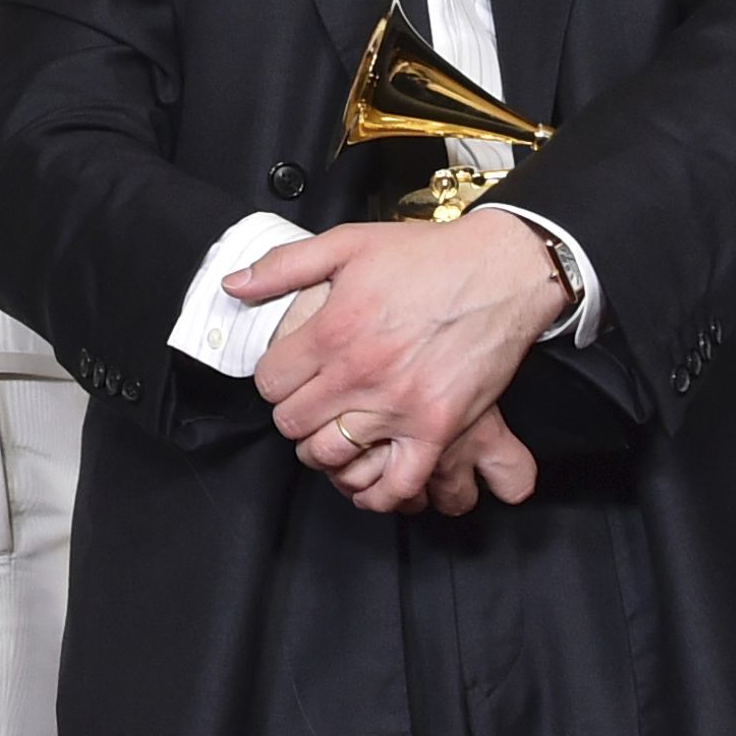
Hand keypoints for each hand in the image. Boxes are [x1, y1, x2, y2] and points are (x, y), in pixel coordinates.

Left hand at [243, 211, 567, 513]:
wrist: (501, 270)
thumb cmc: (427, 256)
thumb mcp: (348, 243)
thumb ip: (284, 267)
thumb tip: (233, 286)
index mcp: (332, 330)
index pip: (269, 382)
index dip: (273, 379)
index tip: (288, 373)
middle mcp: (360, 373)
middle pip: (293, 423)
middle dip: (293, 414)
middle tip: (309, 403)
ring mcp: (399, 406)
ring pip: (331, 456)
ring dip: (324, 450)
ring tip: (333, 434)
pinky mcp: (437, 428)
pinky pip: (397, 482)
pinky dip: (377, 492)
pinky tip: (368, 481)